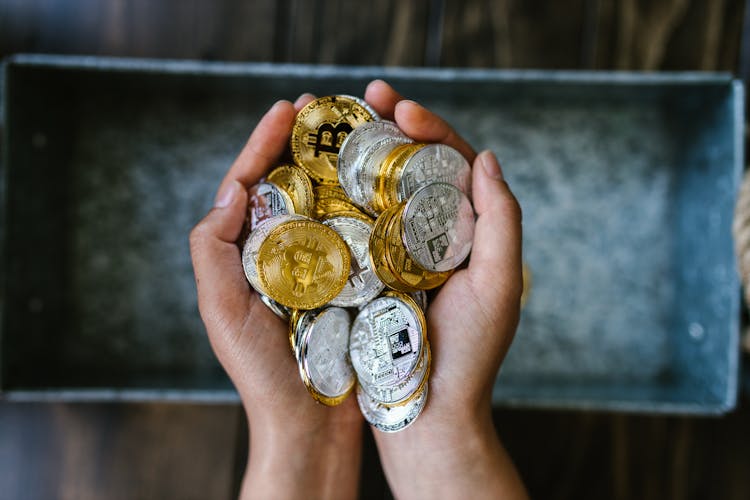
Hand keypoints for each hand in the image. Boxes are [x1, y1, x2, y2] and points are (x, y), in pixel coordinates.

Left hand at [189, 95, 362, 499]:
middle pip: (291, 184)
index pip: (250, 185)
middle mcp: (281, 254)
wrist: (310, 424)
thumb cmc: (262, 372)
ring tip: (357, 130)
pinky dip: (366, 205)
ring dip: (338, 165)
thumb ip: (213, 251)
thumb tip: (232, 190)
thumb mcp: (222, 310)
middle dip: (303, 142)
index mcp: (246, 254)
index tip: (286, 108)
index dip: (264, 142)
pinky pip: (358, 235)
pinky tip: (384, 182)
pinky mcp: (352, 283)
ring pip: (326, 204)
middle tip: (323, 107)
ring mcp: (318, 267)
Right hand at [364, 80, 528, 498]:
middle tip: (366, 95)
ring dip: (364, 153)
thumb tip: (487, 156)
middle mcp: (433, 235)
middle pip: (413, 167)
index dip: (430, 129)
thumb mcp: (497, 285)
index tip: (400, 107)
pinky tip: (320, 176)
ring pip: (381, 191)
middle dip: (392, 127)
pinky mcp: (369, 273)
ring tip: (340, 122)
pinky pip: (355, 227)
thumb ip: (501, 220)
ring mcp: (398, 253)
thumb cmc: (468, 354)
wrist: (428, 411)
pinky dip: (341, 197)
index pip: (453, 165)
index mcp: (468, 231)